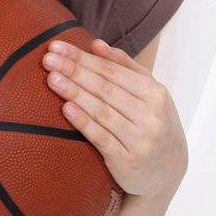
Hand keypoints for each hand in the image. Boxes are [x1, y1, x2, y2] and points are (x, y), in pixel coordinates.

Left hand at [42, 38, 187, 196]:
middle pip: (105, 89)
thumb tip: (96, 44)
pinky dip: (83, 122)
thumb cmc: (152, 123)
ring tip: (52, 78)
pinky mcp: (127, 161)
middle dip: (74, 71)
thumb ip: (125, 67)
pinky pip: (101, 138)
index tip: (57, 47)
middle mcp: (150, 115)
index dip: (83, 58)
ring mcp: (140, 139)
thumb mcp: (149, 94)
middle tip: (48, 59)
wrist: (167, 171)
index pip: (112, 71)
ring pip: (101, 111)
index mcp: (155, 94)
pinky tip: (66, 108)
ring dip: (75, 93)